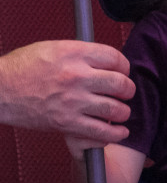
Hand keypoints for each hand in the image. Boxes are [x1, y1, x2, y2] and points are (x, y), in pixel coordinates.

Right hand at [0, 41, 133, 141]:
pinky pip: (100, 131)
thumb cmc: (23, 67)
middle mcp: (76, 75)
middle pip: (120, 83)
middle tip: (125, 93)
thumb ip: (80, 53)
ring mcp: (72, 101)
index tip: (123, 72)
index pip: (114, 58)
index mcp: (74, 53)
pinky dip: (114, 133)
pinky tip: (118, 131)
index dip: (124, 66)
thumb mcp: (53, 48)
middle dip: (128, 89)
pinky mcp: (66, 123)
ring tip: (121, 112)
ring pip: (115, 108)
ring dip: (123, 112)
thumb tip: (105, 60)